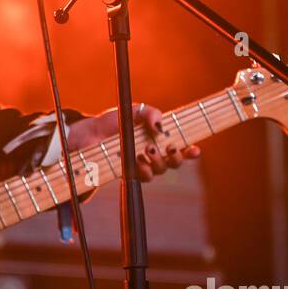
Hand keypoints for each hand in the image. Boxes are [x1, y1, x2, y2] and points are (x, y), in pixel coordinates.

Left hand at [66, 105, 199, 181]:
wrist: (92, 133)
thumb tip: (160, 126)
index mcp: (159, 138)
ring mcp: (143, 165)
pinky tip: (137, 159)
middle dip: (176, 157)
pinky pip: (145, 177)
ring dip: (157, 161)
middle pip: (174, 162)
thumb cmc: (115, 121)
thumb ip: (150, 113)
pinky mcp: (131, 173)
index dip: (191, 151)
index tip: (195, 149)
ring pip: (160, 170)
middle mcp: (154, 153)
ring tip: (146, 150)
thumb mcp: (133, 111)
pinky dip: (144, 169)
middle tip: (169, 148)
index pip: (182, 147)